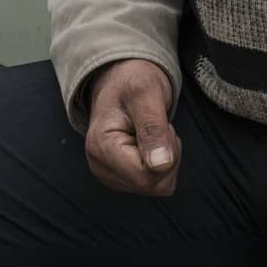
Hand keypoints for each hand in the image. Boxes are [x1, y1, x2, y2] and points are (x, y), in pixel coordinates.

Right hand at [84, 59, 181, 195]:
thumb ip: (154, 129)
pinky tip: (147, 143)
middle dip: (168, 158)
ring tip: (152, 132)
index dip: (167, 156)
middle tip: (159, 128)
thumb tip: (161, 165)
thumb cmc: (132, 81)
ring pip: (154, 186)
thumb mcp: (147, 94)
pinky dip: (158, 163)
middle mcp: (99, 166)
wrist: (119, 80)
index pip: (147, 178)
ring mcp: (107, 174)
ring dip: (164, 159)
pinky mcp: (117, 177)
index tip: (161, 127)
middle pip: (152, 185)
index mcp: (101, 147)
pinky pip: (151, 183)